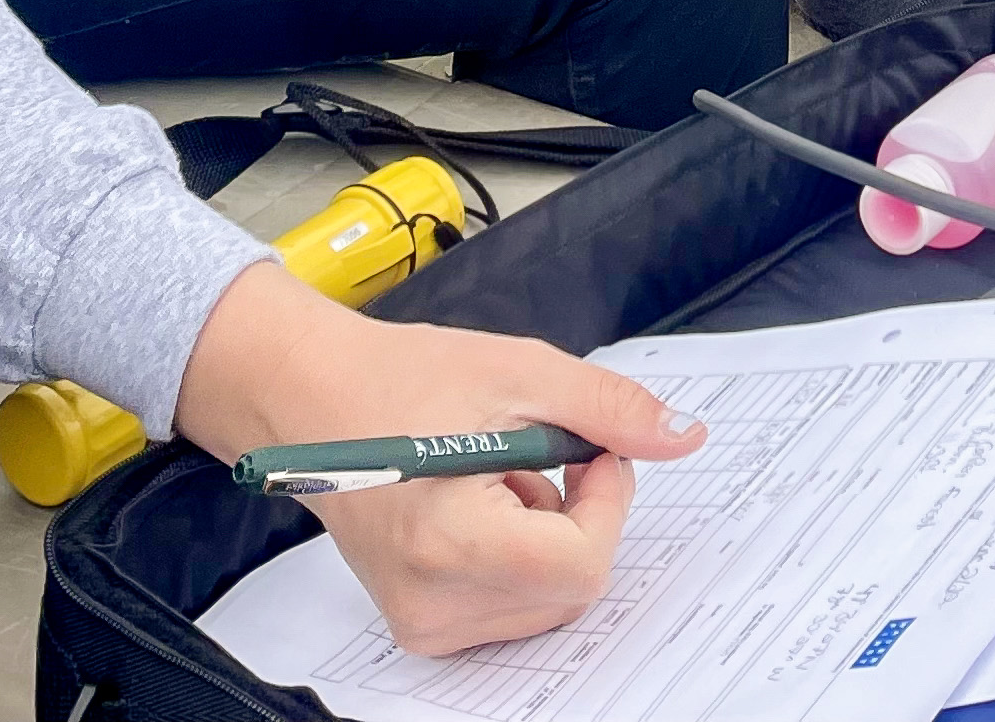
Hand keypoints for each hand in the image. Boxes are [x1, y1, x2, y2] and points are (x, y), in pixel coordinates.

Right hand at [176, 265, 705, 655]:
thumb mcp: (520, 372)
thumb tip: (682, 435)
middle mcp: (430, 600)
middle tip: (552, 454)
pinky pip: (511, 609)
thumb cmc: (401, 379)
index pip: (581, 565)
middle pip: (570, 590)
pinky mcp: (418, 622)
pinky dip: (522, 559)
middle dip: (584, 520)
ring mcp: (420, 620)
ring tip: (502, 476)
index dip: (607, 502)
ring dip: (552, 539)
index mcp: (449, 542)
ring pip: (548, 604)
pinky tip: (485, 505)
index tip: (593, 451)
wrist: (312, 397)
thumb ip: (609, 409)